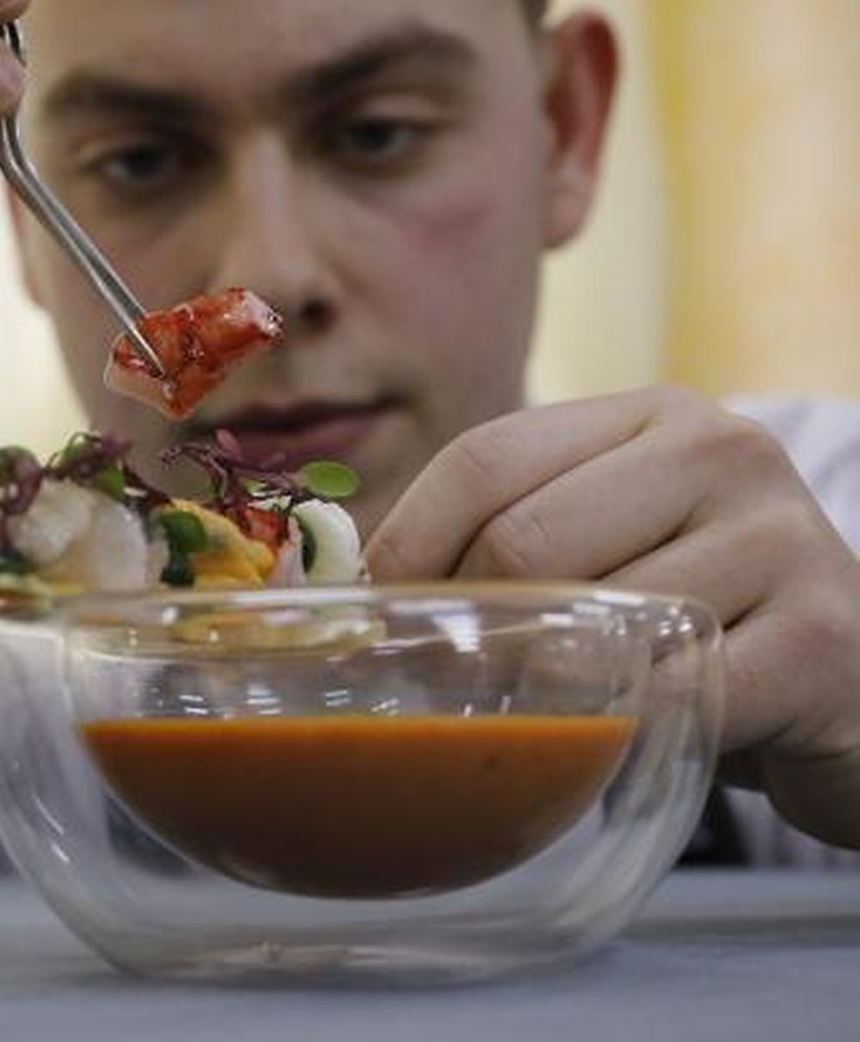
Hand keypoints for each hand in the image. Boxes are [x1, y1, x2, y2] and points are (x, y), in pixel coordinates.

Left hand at [366, 387, 859, 849]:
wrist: (852, 684)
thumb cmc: (698, 611)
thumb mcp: (609, 541)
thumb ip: (506, 535)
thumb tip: (347, 581)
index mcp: (649, 416)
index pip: (483, 459)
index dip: (404, 543)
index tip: (363, 615)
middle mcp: (720, 451)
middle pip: (522, 539)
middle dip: (465, 628)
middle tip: (441, 688)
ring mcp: (780, 536)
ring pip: (590, 622)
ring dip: (539, 690)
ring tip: (533, 717)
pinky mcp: (821, 637)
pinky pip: (667, 695)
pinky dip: (621, 732)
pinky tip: (617, 740)